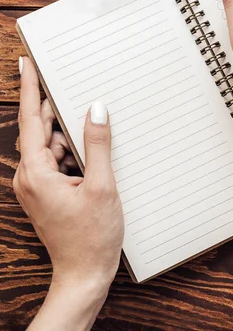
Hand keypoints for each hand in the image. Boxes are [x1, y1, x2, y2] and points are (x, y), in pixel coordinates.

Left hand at [14, 57, 123, 327]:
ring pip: (50, 145)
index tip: (26, 64)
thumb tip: (96, 109)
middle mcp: (30, 177)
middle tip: (71, 84)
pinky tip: (90, 149)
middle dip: (56, 109)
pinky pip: (55, 160)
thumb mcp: (101, 186)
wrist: (84, 274)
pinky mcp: (46, 192)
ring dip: (68, 133)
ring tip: (89, 124)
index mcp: (36, 173)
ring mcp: (37, 185)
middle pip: (40, 130)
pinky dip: (70, 151)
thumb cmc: (92, 237)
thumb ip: (97, 144)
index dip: (30, 88)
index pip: (32, 119)